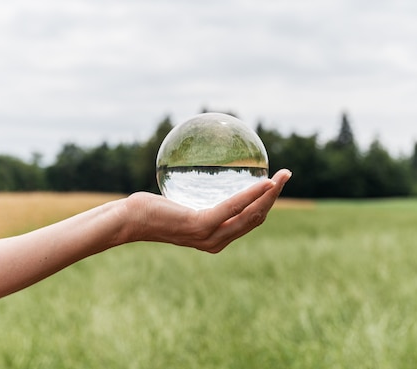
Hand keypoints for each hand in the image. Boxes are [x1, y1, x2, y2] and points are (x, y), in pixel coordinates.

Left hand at [119, 169, 291, 252]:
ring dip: (270, 194)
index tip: (276, 182)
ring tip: (283, 176)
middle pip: (256, 218)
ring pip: (251, 214)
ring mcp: (210, 235)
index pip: (249, 221)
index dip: (267, 203)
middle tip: (287, 174)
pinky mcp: (202, 225)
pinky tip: (265, 182)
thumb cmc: (150, 209)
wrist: (129, 220)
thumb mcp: (180, 204)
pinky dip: (252, 194)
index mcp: (215, 238)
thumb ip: (196, 198)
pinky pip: (233, 207)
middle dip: (275, 196)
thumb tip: (206, 175)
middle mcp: (217, 241)